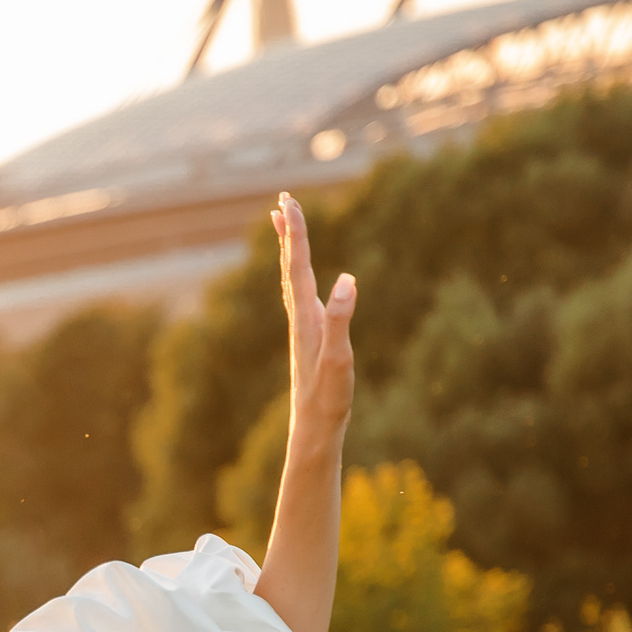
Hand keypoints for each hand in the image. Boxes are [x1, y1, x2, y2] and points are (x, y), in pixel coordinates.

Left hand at [275, 192, 354, 442]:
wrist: (313, 430)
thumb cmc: (327, 398)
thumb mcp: (339, 358)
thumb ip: (342, 319)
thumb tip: (348, 279)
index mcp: (307, 318)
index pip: (299, 266)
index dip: (296, 234)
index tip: (289, 202)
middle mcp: (300, 319)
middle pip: (291, 267)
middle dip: (288, 233)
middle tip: (283, 201)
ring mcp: (303, 329)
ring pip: (293, 280)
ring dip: (289, 251)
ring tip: (283, 227)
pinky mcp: (309, 340)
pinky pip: (301, 297)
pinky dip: (298, 276)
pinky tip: (301, 278)